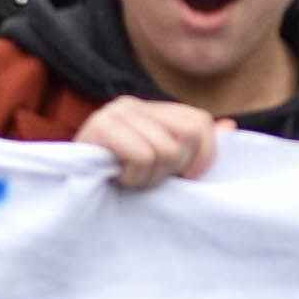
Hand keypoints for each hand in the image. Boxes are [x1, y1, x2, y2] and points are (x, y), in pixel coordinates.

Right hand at [78, 97, 223, 191]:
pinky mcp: (99, 127)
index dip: (201, 157)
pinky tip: (117, 177)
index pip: (200, 122)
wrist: (67, 193)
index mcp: (153, 111)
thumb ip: (195, 147)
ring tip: (129, 178)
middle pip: (187, 135)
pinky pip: (141, 155)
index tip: (183, 178)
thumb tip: (231, 128)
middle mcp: (134, 105)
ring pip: (165, 150)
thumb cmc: (117, 183)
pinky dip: (133, 176)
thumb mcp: (162, 167)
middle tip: (149, 177)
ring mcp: (115, 113)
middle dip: (174, 168)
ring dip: (149, 177)